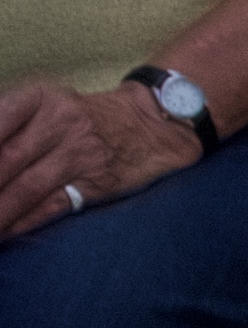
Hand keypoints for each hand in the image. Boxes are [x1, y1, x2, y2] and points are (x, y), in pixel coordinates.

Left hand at [0, 80, 202, 241]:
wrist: (152, 124)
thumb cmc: (87, 116)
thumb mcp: (48, 102)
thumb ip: (12, 123)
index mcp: (39, 97)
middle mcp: (59, 123)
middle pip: (6, 158)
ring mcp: (80, 154)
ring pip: (26, 186)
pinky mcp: (95, 183)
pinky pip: (53, 205)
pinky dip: (25, 220)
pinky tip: (6, 230)